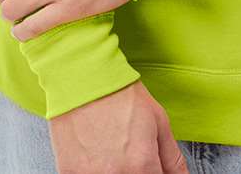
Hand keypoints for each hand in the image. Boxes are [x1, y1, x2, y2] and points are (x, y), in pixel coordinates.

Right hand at [49, 79, 188, 172]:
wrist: (81, 77)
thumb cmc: (117, 92)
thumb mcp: (157, 119)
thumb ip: (172, 158)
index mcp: (142, 165)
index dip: (155, 173)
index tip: (152, 166)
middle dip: (136, 170)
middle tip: (129, 151)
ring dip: (115, 169)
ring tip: (111, 149)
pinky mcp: (68, 173)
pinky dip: (94, 168)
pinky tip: (95, 151)